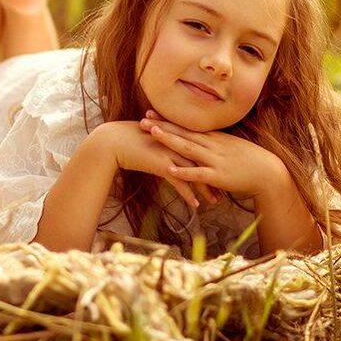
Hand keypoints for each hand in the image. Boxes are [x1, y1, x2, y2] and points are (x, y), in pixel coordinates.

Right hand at [87, 120, 222, 211]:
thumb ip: (164, 144)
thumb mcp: (152, 140)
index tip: (223, 170)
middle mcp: (177, 144)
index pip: (201, 149)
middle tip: (228, 187)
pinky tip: (196, 205)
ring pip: (195, 174)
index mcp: (177, 135)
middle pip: (203, 162)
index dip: (213, 161)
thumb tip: (171, 150)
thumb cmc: (129, 140)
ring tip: (217, 201)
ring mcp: (170, 154)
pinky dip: (189, 194)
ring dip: (207, 189)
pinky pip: (180, 183)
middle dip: (216, 176)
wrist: (112, 142)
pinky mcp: (162, 165)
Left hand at [137, 110, 285, 202]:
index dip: (168, 120)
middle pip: (184, 133)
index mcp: (215, 138)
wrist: (269, 173)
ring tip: (152, 134)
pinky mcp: (219, 176)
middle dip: (163, 126)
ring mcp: (215, 160)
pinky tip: (170, 169)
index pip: (187, 126)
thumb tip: (200, 141)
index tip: (152, 112)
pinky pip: (199, 173)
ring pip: (188, 148)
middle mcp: (213, 145)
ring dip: (170, 140)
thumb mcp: (231, 147)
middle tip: (143, 119)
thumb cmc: (250, 161)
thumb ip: (215, 144)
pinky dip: (184, 171)